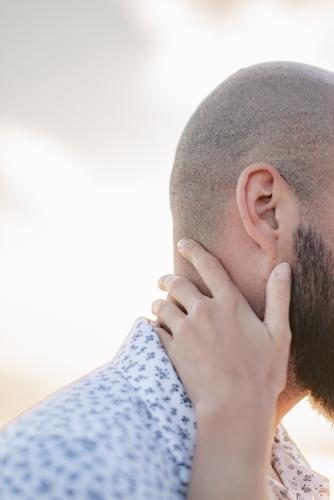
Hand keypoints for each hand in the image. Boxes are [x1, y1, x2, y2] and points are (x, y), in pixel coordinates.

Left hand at [151, 238, 291, 414]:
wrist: (234, 405)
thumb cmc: (261, 372)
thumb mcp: (279, 333)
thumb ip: (278, 297)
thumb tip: (283, 267)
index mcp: (230, 303)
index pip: (209, 267)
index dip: (194, 251)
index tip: (183, 243)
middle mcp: (204, 310)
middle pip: (177, 284)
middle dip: (167, 280)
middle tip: (162, 281)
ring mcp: (185, 330)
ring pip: (162, 306)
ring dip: (159, 304)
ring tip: (158, 307)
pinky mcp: (171, 349)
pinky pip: (154, 330)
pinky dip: (152, 327)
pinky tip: (153, 330)